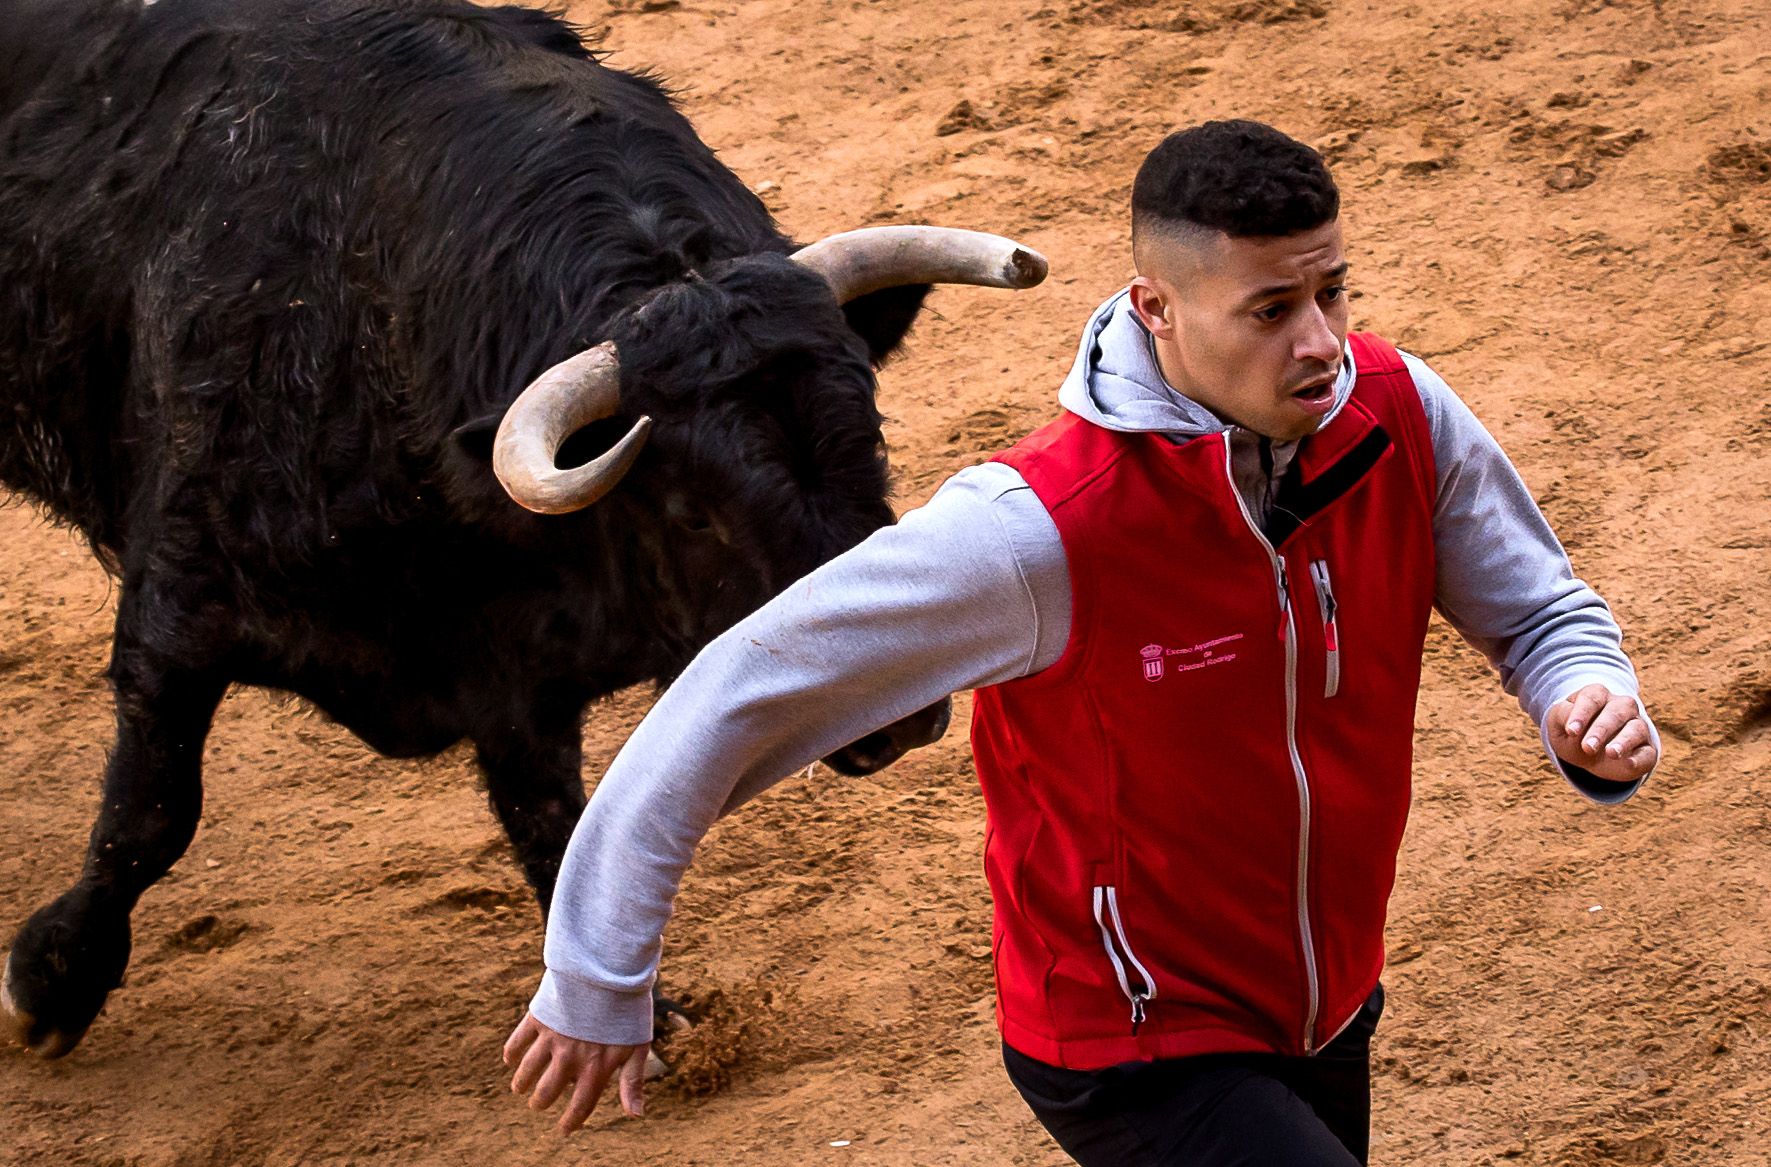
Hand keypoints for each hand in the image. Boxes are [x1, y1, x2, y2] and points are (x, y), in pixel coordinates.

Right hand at [503, 1012, 647, 1133]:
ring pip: (527, 1071)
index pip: (579, 1106)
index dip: (570, 1122)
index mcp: (595, 1068)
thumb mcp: (637, 1047)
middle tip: (538, 1103)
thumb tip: (636, 1116)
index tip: (564, 1129)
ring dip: (522, 1082)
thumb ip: (632, 1082)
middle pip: (546, 1092)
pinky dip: (512, 1052)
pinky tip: (511, 1059)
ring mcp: (552, 1038)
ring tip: (521, 1088)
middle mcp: (570, 1058)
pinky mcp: (539, 1017)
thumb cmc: (628, 1011)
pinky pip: (518, 1041)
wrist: (610, 970)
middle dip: (540, 1102)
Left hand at [1546, 683, 1657, 783]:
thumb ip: (1562, 716)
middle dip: (1601, 729)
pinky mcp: (1647, 749)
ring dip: (1623, 741)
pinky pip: (1648, 752)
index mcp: (1597, 695)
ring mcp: (1638, 726)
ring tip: (1610, 753)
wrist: (1587, 755)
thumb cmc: (1572, 733)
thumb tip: (1573, 724)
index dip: (1582, 714)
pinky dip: (1639, 758)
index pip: (1592, 698)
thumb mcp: (1558, 724)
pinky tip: (1628, 764)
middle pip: (1616, 712)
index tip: (1571, 731)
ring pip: (1636, 728)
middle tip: (1587, 747)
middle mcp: (1622, 706)